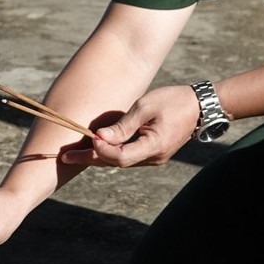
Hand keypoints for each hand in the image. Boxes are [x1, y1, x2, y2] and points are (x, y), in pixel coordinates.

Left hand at [60, 85, 200, 167]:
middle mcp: (153, 158)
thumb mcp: (145, 107)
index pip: (121, 157)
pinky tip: (95, 148)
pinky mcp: (153, 153)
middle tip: (65, 157)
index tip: (88, 138)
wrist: (199, 106)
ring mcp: (154, 157)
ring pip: (121, 161)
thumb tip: (100, 138)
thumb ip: (123, 125)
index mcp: (154, 146)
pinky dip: (111, 153)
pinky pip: (128, 156)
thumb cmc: (172, 101)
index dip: (101, 151)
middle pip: (116, 163)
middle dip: (90, 158)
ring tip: (73, 154)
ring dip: (98, 156)